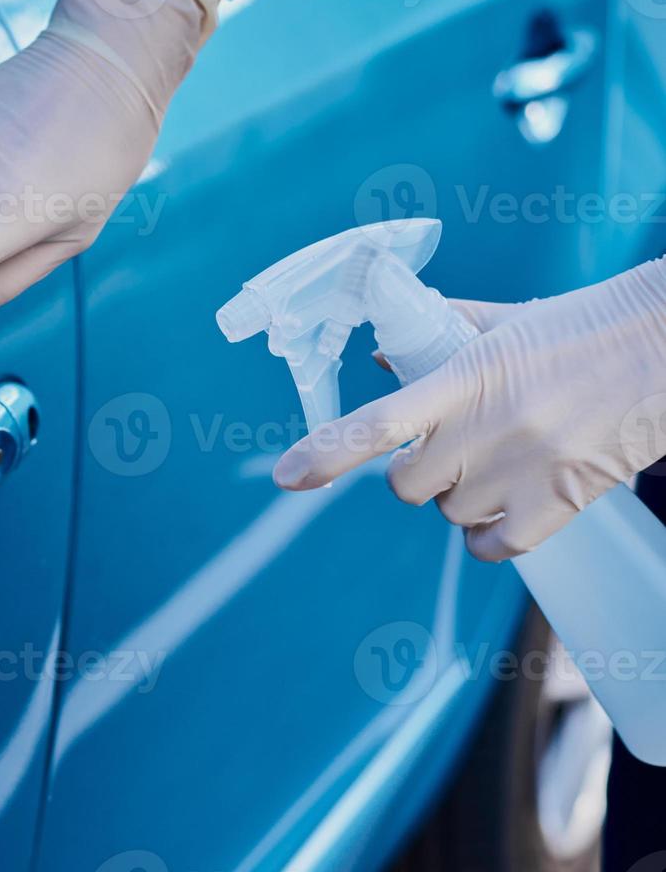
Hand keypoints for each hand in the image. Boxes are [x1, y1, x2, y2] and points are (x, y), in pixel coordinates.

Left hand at [273, 259, 665, 560]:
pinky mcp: (562, 503)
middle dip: (418, 473)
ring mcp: (524, 471)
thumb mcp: (504, 323)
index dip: (326, 453)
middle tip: (451, 448)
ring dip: (462, 498)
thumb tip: (382, 358)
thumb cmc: (584, 329)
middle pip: (407, 486)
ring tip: (501, 461)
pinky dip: (492, 537)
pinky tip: (511, 505)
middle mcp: (487, 430)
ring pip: (452, 514)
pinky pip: (495, 547)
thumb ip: (437, 338)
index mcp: (464, 378)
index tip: (286, 476)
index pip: (378, 424)